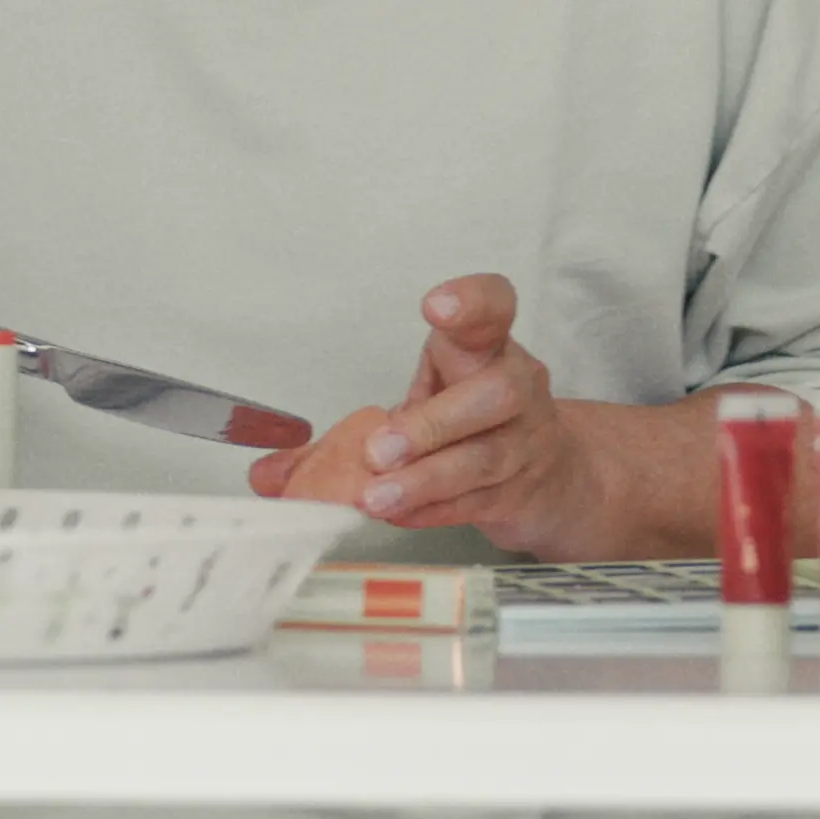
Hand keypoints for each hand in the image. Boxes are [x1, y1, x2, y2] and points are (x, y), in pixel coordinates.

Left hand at [247, 275, 604, 555]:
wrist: (554, 476)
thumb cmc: (475, 428)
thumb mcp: (419, 411)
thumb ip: (340, 440)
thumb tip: (265, 473)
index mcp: (486, 351)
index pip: (495, 308)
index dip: (471, 302)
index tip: (437, 308)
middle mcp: (516, 388)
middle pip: (495, 392)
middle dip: (435, 420)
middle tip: (381, 447)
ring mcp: (526, 442)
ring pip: (485, 456)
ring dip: (426, 477)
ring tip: (377, 495)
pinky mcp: (522, 491)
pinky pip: (479, 500)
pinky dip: (436, 510)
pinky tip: (401, 516)